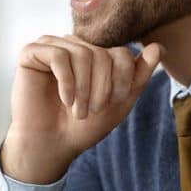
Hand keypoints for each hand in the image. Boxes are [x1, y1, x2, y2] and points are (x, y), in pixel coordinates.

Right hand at [0, 35, 162, 183]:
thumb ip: (138, 75)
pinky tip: (65, 99)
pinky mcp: (31, 52)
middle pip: (101, 54)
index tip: (114, 103)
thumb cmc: (82, 125)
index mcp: (95, 53)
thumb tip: (158, 46)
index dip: (122, 79)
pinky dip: (66, 81)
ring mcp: (52, 46)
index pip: (120, 52)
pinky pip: (58, 56)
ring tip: (78, 110)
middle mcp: (74, 45)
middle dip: (102, 87)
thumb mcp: (119, 102)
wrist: (51, 145)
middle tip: (93, 111)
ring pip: (81, 53)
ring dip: (83, 88)